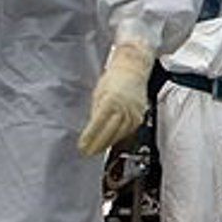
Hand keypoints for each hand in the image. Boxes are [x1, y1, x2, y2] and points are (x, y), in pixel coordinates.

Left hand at [79, 39, 153, 156]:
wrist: (133, 69)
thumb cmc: (114, 78)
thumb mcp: (99, 93)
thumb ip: (96, 111)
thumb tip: (91, 128)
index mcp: (111, 100)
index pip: (98, 124)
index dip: (89, 137)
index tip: (82, 145)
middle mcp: (124, 107)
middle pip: (110, 132)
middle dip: (97, 144)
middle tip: (88, 152)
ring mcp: (134, 112)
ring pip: (120, 134)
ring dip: (108, 143)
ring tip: (98, 149)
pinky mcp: (140, 115)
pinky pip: (129, 130)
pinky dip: (120, 137)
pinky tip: (112, 140)